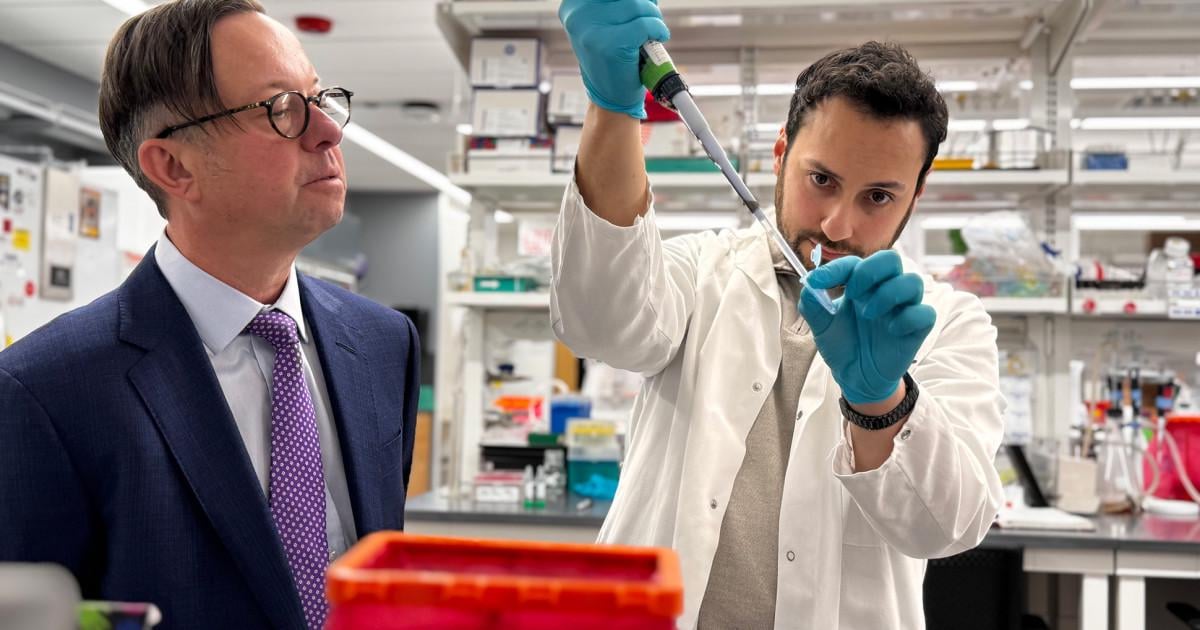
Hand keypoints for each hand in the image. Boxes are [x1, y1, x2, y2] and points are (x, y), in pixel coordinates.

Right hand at [559, 0, 669, 118]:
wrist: (611, 97)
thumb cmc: (611, 57)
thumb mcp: (603, 23)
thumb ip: (615, 5)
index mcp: (573, 7)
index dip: (629, 0)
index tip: (635, 7)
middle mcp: (578, 16)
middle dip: (644, 5)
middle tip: (647, 20)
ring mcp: (593, 32)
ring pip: (638, 5)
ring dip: (653, 17)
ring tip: (648, 33)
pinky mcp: (612, 45)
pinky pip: (646, 25)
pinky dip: (658, 30)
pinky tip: (657, 38)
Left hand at [798, 250, 935, 404]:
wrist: (855, 376)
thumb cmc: (842, 345)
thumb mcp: (821, 325)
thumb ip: (812, 303)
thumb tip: (809, 283)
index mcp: (861, 285)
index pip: (855, 263)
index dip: (836, 268)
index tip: (817, 282)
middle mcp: (884, 290)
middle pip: (890, 259)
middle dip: (870, 271)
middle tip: (854, 293)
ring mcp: (903, 307)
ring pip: (913, 282)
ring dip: (888, 294)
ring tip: (868, 314)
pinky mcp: (917, 328)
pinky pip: (925, 313)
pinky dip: (907, 319)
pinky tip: (891, 330)